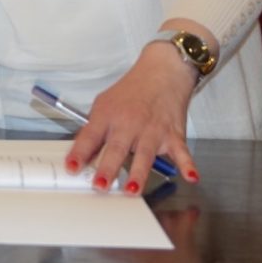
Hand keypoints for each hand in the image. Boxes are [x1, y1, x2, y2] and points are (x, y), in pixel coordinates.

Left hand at [67, 43, 199, 193]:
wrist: (162, 72)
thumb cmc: (131, 91)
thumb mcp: (104, 104)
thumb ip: (94, 130)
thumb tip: (82, 156)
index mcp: (108, 116)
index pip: (90, 136)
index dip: (79, 152)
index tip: (71, 168)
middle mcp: (129, 124)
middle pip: (116, 148)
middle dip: (108, 167)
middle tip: (100, 185)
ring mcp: (152, 131)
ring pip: (144, 154)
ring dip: (139, 172)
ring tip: (132, 190)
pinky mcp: (173, 135)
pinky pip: (181, 152)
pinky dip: (187, 164)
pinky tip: (190, 176)